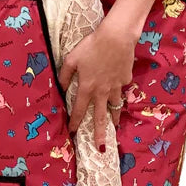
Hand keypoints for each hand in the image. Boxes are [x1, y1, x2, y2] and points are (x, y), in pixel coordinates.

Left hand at [59, 20, 134, 149]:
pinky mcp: (126, 79)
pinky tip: (120, 91)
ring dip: (114, 118)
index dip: (75, 122)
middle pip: (100, 117)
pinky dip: (120, 92)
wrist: (116, 37)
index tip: (73, 133)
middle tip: (101, 148)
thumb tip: (60, 87)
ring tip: (114, 127)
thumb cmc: (92, 46)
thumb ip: (64, 75)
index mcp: (86, 87)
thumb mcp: (72, 58)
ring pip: (114, 106)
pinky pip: (122, 88)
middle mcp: (102, 91)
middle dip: (100, 134)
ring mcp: (116, 86)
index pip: (79, 110)